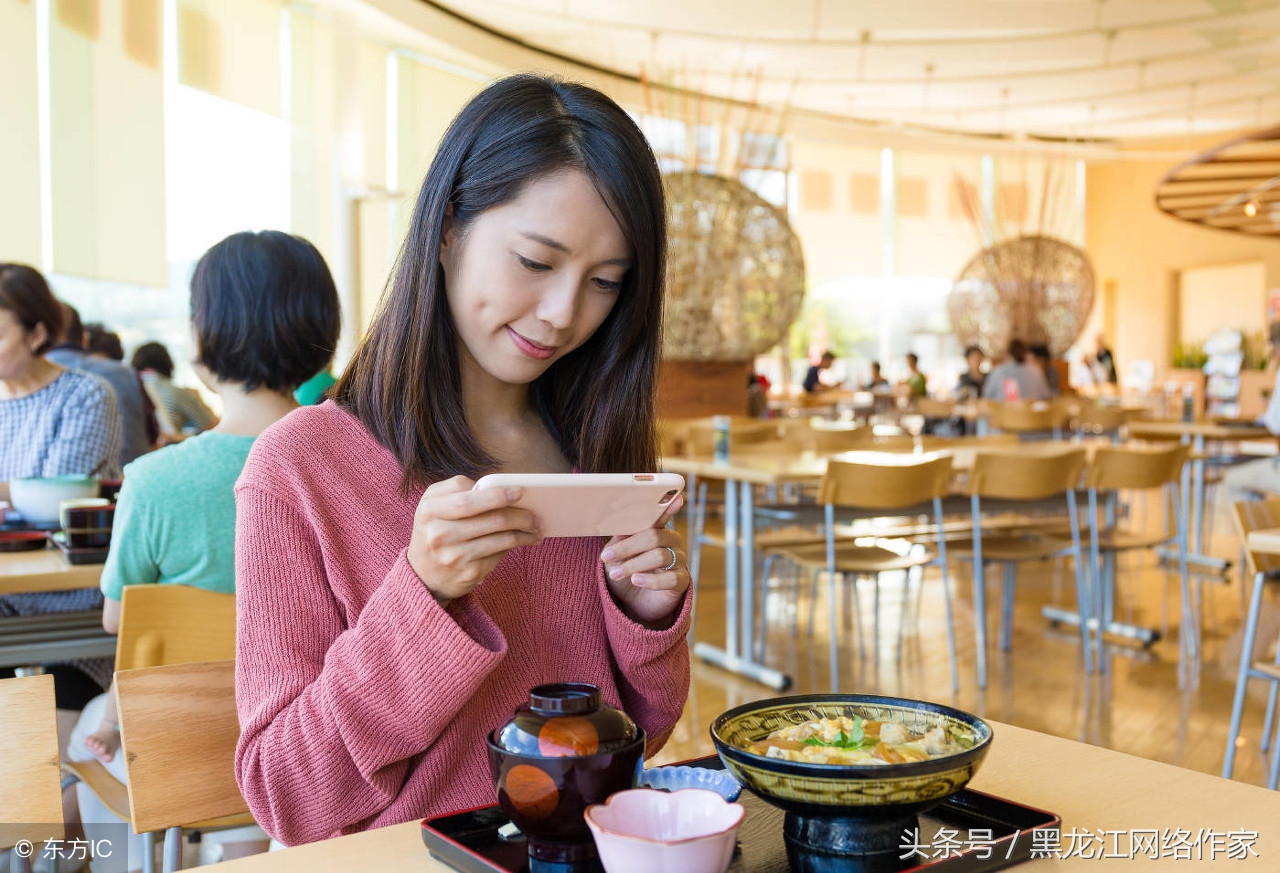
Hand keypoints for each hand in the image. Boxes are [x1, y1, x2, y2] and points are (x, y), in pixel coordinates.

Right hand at [407, 476, 541, 603]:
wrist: (423, 575)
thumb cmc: (435, 530)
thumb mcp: (435, 506)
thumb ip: (459, 491)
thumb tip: (499, 488)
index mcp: (429, 510)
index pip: (468, 500)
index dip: (497, 494)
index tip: (519, 491)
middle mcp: (439, 534)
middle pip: (490, 519)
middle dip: (519, 514)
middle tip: (534, 511)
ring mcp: (454, 556)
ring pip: (501, 537)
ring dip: (525, 530)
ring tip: (536, 525)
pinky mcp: (469, 573)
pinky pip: (501, 553)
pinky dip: (518, 543)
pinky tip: (527, 539)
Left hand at [599, 493, 689, 626]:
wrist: (633, 603)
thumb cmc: (626, 573)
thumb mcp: (616, 556)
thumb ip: (619, 540)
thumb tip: (618, 525)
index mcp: (656, 531)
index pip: (661, 515)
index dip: (668, 507)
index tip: (675, 497)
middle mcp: (671, 543)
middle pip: (655, 536)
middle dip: (628, 547)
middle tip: (607, 556)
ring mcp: (678, 561)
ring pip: (659, 556)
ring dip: (633, 565)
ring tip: (616, 574)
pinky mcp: (681, 582)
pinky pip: (670, 578)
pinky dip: (650, 580)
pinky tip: (636, 580)